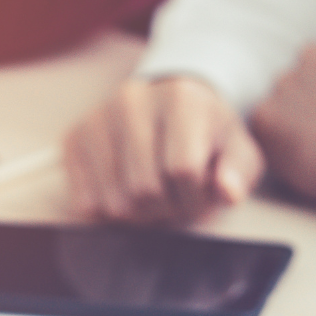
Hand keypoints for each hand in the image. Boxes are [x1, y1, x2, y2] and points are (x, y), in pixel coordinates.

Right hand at [63, 76, 264, 222]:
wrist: (172, 102)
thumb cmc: (207, 133)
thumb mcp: (238, 149)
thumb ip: (240, 172)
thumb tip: (228, 192)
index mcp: (182, 100)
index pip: (183, 170)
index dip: (195, 199)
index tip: (200, 196)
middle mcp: (134, 101)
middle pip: (145, 188)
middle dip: (166, 209)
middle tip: (176, 200)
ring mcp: (99, 117)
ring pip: (114, 200)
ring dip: (138, 215)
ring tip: (154, 197)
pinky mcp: (75, 136)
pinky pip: (83, 200)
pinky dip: (107, 211)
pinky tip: (127, 194)